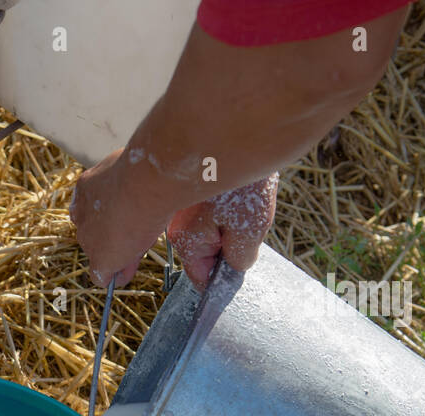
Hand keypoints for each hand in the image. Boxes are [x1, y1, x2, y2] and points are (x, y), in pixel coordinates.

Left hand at [70, 147, 172, 287]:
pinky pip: (100, 276)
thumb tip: (141, 195)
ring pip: (100, 252)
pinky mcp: (99, 257)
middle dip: (115, 237)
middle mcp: (82, 212)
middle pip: (96, 231)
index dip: (112, 216)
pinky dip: (113, 277)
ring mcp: (88, 236)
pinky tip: (125, 274)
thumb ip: (131, 183)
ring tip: (140, 249)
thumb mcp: (134, 171)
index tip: (131, 218)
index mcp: (87, 187)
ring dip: (118, 254)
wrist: (147, 181)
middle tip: (139, 237)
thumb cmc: (147, 169)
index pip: (95, 209)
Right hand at [166, 174, 278, 288]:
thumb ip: (239, 257)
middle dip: (223, 247)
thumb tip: (234, 268)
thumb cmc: (245, 185)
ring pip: (204, 230)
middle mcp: (174, 224)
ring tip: (242, 203)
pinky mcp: (188, 187)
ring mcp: (178, 206)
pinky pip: (204, 210)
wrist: (242, 131)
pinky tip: (236, 190)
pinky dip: (220, 206)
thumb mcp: (250, 230)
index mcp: (186, 240)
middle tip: (245, 223)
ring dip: (224, 225)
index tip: (238, 259)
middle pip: (200, 252)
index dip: (220, 275)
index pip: (200, 276)